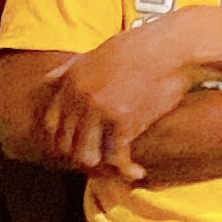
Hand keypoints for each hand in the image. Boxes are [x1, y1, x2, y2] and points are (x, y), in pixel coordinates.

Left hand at [39, 19, 209, 178]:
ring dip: (102, 170)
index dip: (62, 142)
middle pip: (66, 144)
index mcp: (73, 81)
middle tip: (101, 167)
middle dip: (81, 160)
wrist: (173, 49)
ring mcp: (101, 109)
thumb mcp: (96, 53)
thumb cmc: (141, 48)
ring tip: (118, 171)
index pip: (51, 123)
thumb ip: (68, 69)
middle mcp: (81, 96)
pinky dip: (126, 170)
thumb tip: (47, 79)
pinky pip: (116, 157)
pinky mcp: (124, 120)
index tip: (79, 150)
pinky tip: (137, 172)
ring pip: (86, 156)